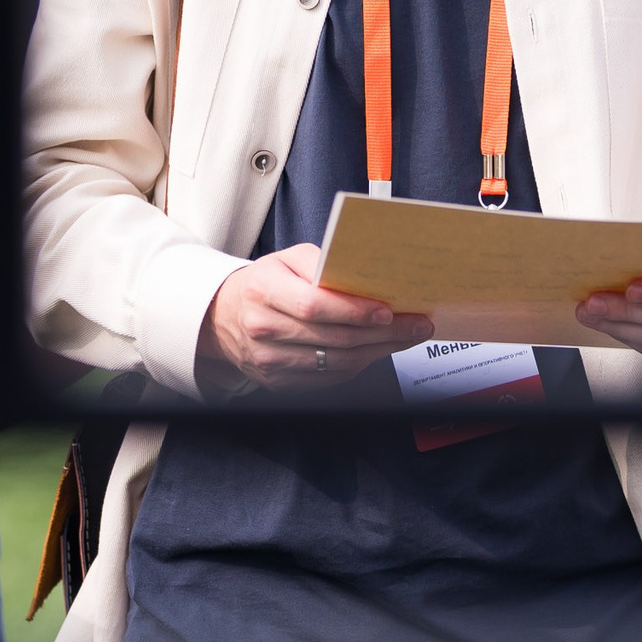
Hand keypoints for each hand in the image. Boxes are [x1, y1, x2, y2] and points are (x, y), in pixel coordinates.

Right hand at [197, 244, 433, 389]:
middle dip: (383, 333)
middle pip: (333, 338)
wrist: (225, 317)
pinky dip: (359, 365)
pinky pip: (329, 378)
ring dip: (378, 351)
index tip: (387, 310)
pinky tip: (377, 350)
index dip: (354, 311)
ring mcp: (269, 361)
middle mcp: (262, 329)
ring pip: (336, 363)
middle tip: (416, 325)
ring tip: (405, 337)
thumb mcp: (287, 259)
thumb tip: (367, 277)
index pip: (314, 306)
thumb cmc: (265, 283)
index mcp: (263, 290)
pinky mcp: (278, 382)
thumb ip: (322, 263)